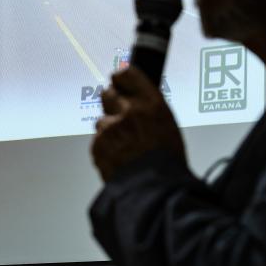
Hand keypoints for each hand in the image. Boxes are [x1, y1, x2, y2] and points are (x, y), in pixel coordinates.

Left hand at [91, 66, 186, 181]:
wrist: (155, 191)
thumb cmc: (167, 162)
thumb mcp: (167, 125)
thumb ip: (148, 108)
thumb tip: (137, 99)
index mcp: (151, 103)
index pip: (126, 74)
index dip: (121, 79)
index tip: (119, 83)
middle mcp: (129, 110)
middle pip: (108, 94)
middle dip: (113, 104)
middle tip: (121, 118)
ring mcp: (111, 127)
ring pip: (102, 121)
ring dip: (110, 131)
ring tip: (126, 148)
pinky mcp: (98, 144)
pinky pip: (98, 141)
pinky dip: (105, 148)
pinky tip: (119, 158)